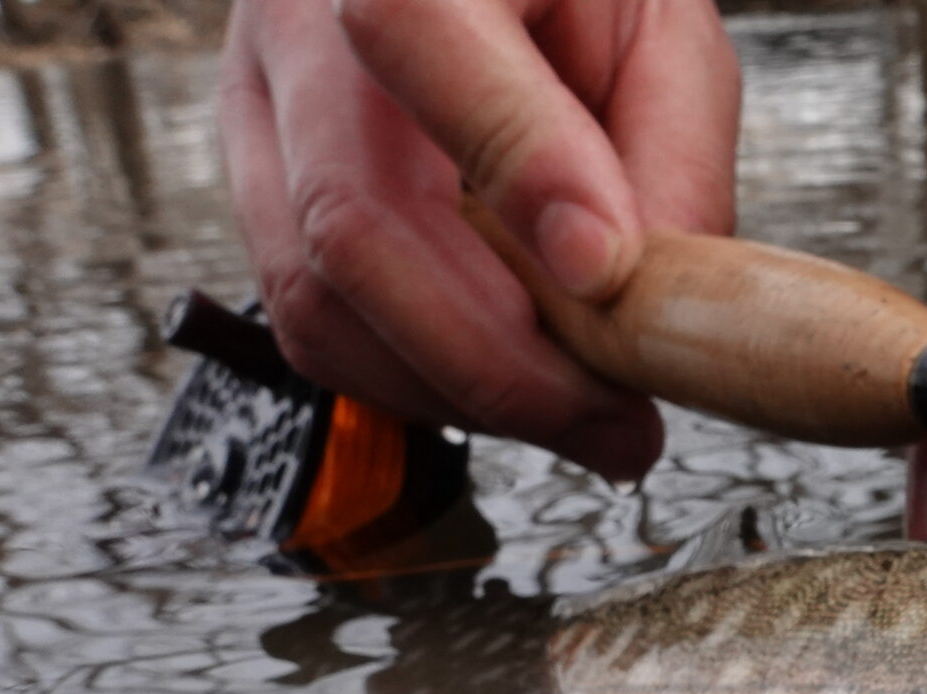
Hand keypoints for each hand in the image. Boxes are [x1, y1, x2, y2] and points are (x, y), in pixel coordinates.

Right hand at [218, 0, 739, 479]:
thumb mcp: (661, 30)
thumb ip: (670, 153)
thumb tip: (637, 303)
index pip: (426, 42)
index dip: (521, 173)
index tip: (603, 274)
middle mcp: (300, 24)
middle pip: (352, 223)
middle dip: (497, 363)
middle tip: (611, 421)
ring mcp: (258, 110)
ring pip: (316, 301)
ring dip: (456, 394)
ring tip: (576, 416)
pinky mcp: (256, 188)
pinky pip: (312, 327)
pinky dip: (415, 385)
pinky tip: (502, 383)